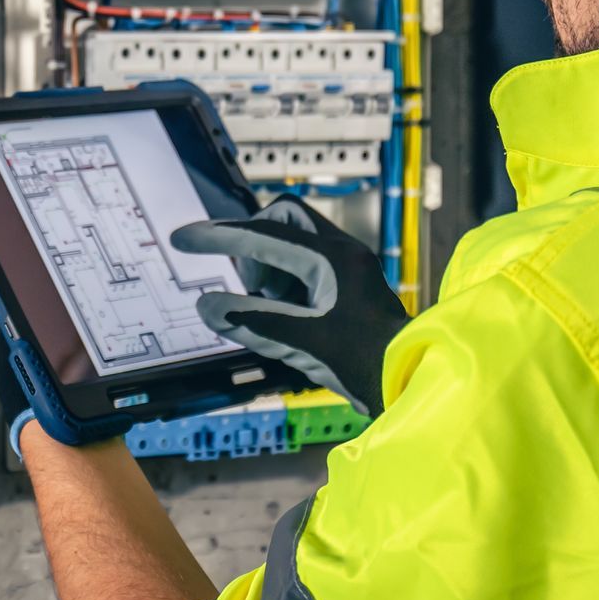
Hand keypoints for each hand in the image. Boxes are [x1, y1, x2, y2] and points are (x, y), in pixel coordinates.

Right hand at [171, 196, 410, 416]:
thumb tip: (209, 306)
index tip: (184, 238)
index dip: (218, 237)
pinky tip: (285, 316)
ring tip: (269, 308)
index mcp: (332, 257)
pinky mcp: (350, 286)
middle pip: (283, 219)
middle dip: (254, 243)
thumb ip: (253, 321)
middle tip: (247, 282)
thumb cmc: (368, 363)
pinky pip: (306, 265)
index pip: (262, 234)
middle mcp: (342, 252)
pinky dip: (285, 283)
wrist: (414, 381)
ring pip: (294, 242)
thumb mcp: (302, 343)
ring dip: (270, 267)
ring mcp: (348, 267)